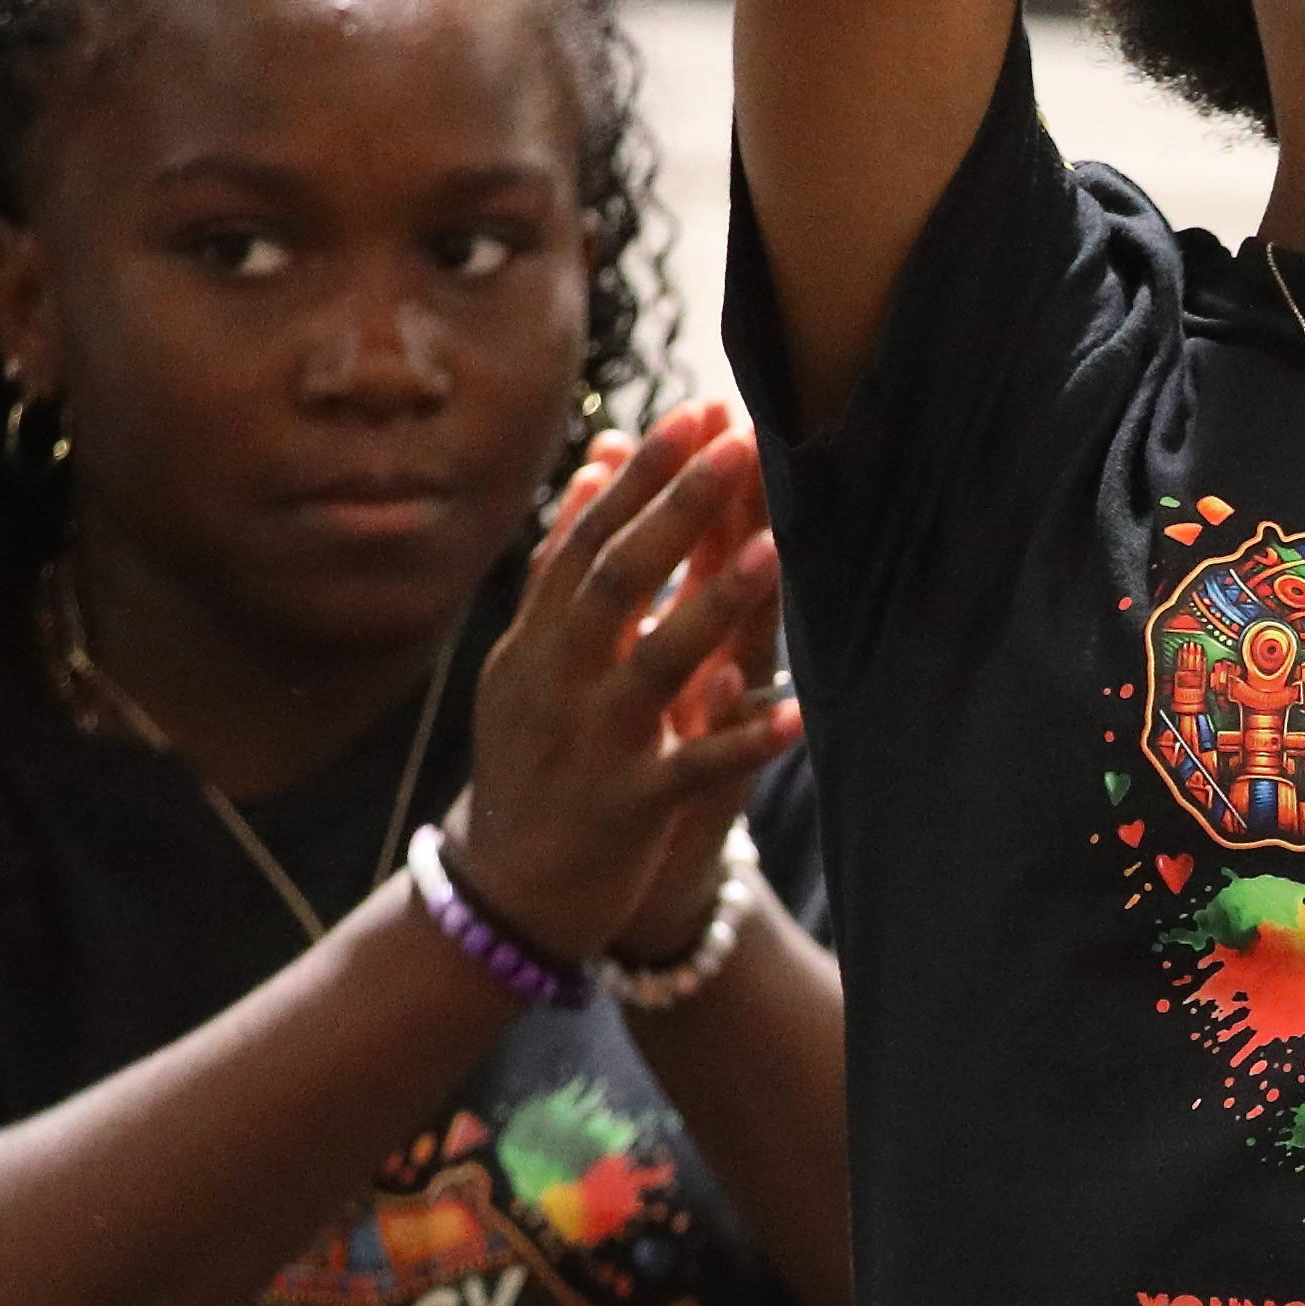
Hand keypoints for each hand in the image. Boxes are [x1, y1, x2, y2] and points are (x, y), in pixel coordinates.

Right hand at [446, 404, 800, 962]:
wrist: (506, 893)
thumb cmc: (538, 760)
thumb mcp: (534, 661)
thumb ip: (568, 569)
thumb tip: (598, 464)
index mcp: (539, 641)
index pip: (590, 537)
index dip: (645, 474)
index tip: (699, 412)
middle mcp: (558, 681)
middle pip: (619, 577)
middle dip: (678, 507)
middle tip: (738, 441)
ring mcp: (592, 744)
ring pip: (656, 662)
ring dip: (716, 603)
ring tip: (775, 549)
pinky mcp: (627, 809)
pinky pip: (692, 770)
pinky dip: (743, 741)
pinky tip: (797, 712)